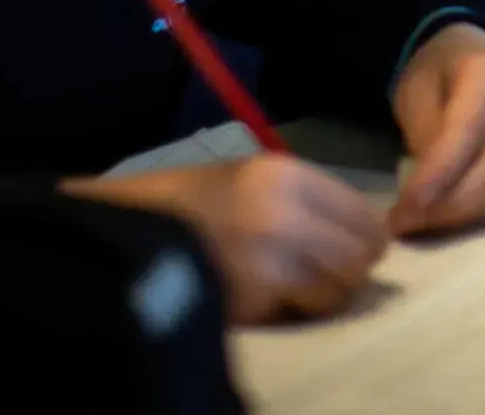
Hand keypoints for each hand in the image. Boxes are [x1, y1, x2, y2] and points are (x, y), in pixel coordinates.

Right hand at [69, 156, 387, 323]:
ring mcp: (272, 254)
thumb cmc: (184, 206)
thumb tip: (361, 232)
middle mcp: (286, 209)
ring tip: (291, 290)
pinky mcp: (255, 296)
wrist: (120, 235)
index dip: (365, 238)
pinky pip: (303, 311)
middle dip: (348, 270)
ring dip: (323, 295)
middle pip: (361, 253)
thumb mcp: (248, 180)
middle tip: (323, 277)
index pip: (363, 213)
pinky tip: (264, 300)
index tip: (354, 250)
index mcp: (286, 173)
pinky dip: (292, 311)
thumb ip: (303, 199)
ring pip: (340, 288)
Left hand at [390, 21, 484, 235]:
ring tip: (415, 226)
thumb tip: (425, 184)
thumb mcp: (417, 89)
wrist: (473, 60)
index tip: (406, 206)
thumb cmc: (438, 74)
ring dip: (456, 219)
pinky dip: (468, 219)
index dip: (437, 173)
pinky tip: (437, 222)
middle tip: (401, 224)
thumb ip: (424, 131)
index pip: (465, 134)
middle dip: (445, 207)